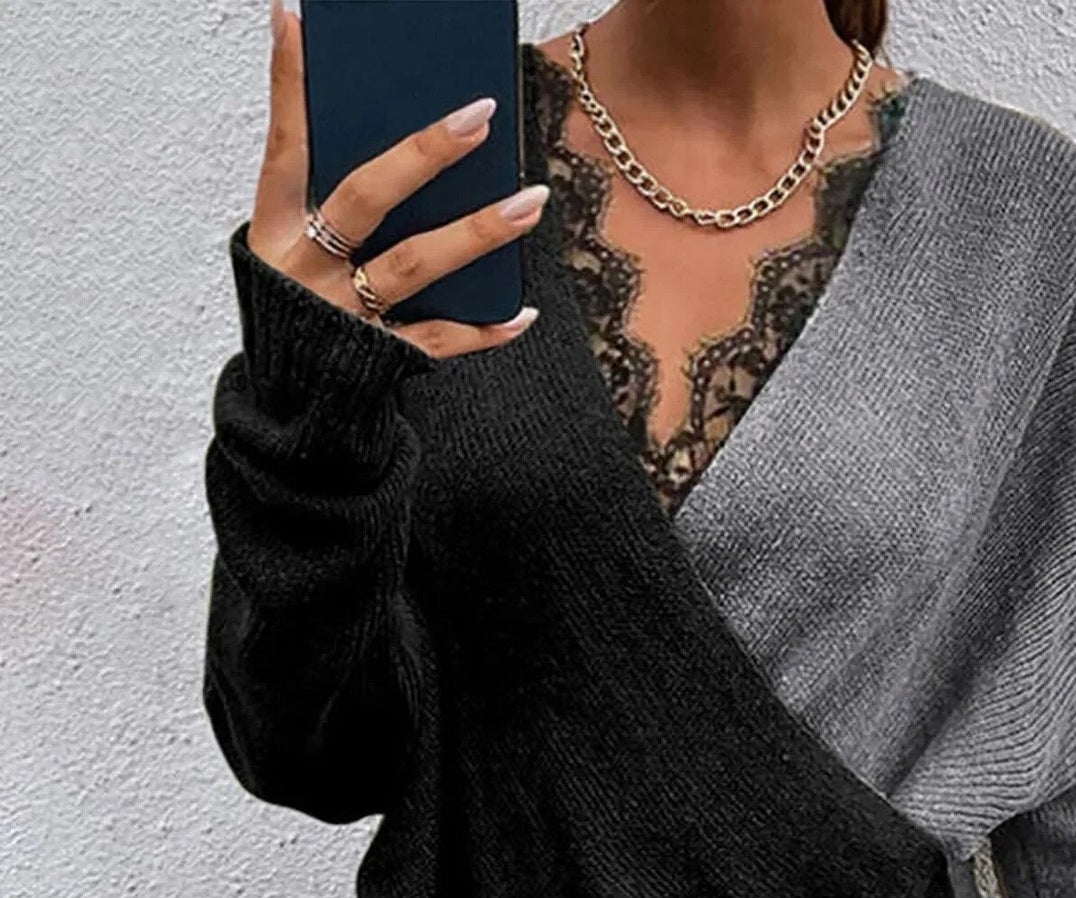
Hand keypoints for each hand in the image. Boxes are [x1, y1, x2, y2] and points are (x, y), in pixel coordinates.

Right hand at [249, 0, 549, 358]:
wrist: (293, 412)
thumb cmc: (304, 313)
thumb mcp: (297, 252)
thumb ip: (333, 200)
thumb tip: (405, 144)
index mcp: (276, 232)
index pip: (283, 148)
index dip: (288, 87)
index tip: (299, 20)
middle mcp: (305, 270)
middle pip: (365, 199)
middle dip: (423, 154)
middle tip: (480, 115)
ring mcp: (343, 315)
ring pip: (414, 264)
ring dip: (478, 232)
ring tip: (531, 201)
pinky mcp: (379, 360)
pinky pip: (439, 339)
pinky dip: (484, 329)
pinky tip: (524, 310)